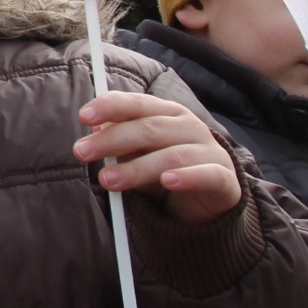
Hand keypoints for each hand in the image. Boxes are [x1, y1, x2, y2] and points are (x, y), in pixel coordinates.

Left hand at [74, 91, 241, 224]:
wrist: (207, 203)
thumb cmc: (166, 172)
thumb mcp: (139, 156)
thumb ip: (120, 143)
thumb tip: (94, 130)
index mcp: (168, 113)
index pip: (138, 103)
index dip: (111, 106)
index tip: (84, 116)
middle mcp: (190, 127)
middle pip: (149, 128)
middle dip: (112, 139)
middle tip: (82, 152)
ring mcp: (210, 151)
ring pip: (171, 155)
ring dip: (136, 168)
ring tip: (108, 180)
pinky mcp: (225, 179)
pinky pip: (207, 175)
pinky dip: (187, 177)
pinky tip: (167, 181)